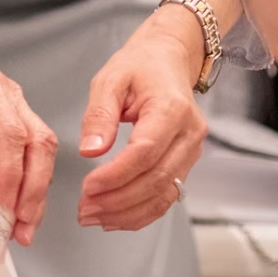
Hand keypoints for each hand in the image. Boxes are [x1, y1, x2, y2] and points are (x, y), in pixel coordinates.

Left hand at [0, 69, 56, 245]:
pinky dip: (26, 192)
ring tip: (23, 228)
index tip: (6, 203)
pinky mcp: (13, 134)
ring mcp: (14, 113)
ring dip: (34, 195)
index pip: (12, 133)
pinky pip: (29, 164)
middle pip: (38, 143)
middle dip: (33, 187)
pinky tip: (19, 216)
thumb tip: (0, 192)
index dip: (13, 172)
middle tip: (22, 221)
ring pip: (40, 156)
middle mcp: (7, 95)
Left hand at [76, 7, 207, 230]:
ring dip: (128, 213)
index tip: (87, 188)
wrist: (168, 59)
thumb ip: (98, 116)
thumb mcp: (110, 80)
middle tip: (85, 209)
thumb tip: (89, 151)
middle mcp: (189, 133)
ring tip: (94, 217)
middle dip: (118, 201)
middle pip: (156, 180)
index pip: (145, 152)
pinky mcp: (186, 161)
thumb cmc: (140, 66)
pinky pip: (168, 195)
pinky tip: (116, 217)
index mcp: (171, 109)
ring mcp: (192, 150)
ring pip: (164, 194)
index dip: (115, 176)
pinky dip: (142, 212)